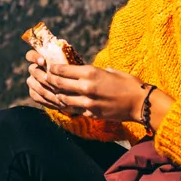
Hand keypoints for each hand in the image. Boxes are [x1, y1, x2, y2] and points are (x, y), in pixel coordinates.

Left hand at [27, 50, 163, 123]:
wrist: (141, 103)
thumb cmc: (129, 83)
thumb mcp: (110, 71)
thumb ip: (94, 71)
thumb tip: (82, 70)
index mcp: (91, 73)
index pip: (63, 70)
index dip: (51, 68)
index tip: (46, 66)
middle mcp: (86, 88)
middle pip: (58, 84)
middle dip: (46, 79)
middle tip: (38, 76)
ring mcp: (87, 103)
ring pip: (61, 99)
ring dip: (51, 94)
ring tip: (43, 89)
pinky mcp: (91, 114)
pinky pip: (72, 109)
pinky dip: (64, 105)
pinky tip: (58, 102)